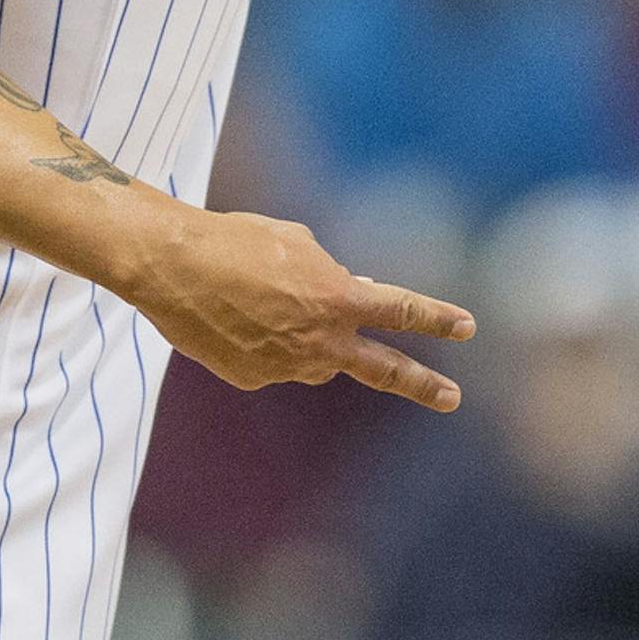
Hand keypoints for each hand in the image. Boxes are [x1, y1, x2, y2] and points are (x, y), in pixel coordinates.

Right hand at [130, 205, 474, 408]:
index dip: (438, 318)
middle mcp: (321, 342)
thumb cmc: (236, 241)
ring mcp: (287, 367)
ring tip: (257, 298)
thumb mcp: (296, 244)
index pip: (402, 310)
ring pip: (312, 358)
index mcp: (339, 299)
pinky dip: (259, 341)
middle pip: (383, 370)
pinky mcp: (253, 378)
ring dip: (301, 336)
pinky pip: (271, 362)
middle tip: (451, 398)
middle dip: (421, 384)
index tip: (467, 327)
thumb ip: (329, 274)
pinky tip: (229, 315)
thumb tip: (341, 297)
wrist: (171, 267)